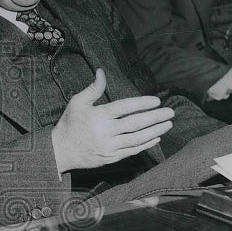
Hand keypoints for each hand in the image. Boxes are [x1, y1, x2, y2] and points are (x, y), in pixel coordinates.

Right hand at [51, 68, 173, 173]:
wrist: (61, 151)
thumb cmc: (70, 123)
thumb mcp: (77, 102)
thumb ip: (93, 88)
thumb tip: (102, 72)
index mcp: (98, 116)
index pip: (125, 108)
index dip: (142, 104)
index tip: (156, 100)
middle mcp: (105, 132)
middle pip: (135, 123)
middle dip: (155, 117)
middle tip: (171, 112)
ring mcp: (110, 147)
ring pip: (137, 138)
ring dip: (155, 131)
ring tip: (168, 124)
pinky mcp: (111, 158)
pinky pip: (133, 151)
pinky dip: (146, 144)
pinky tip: (156, 137)